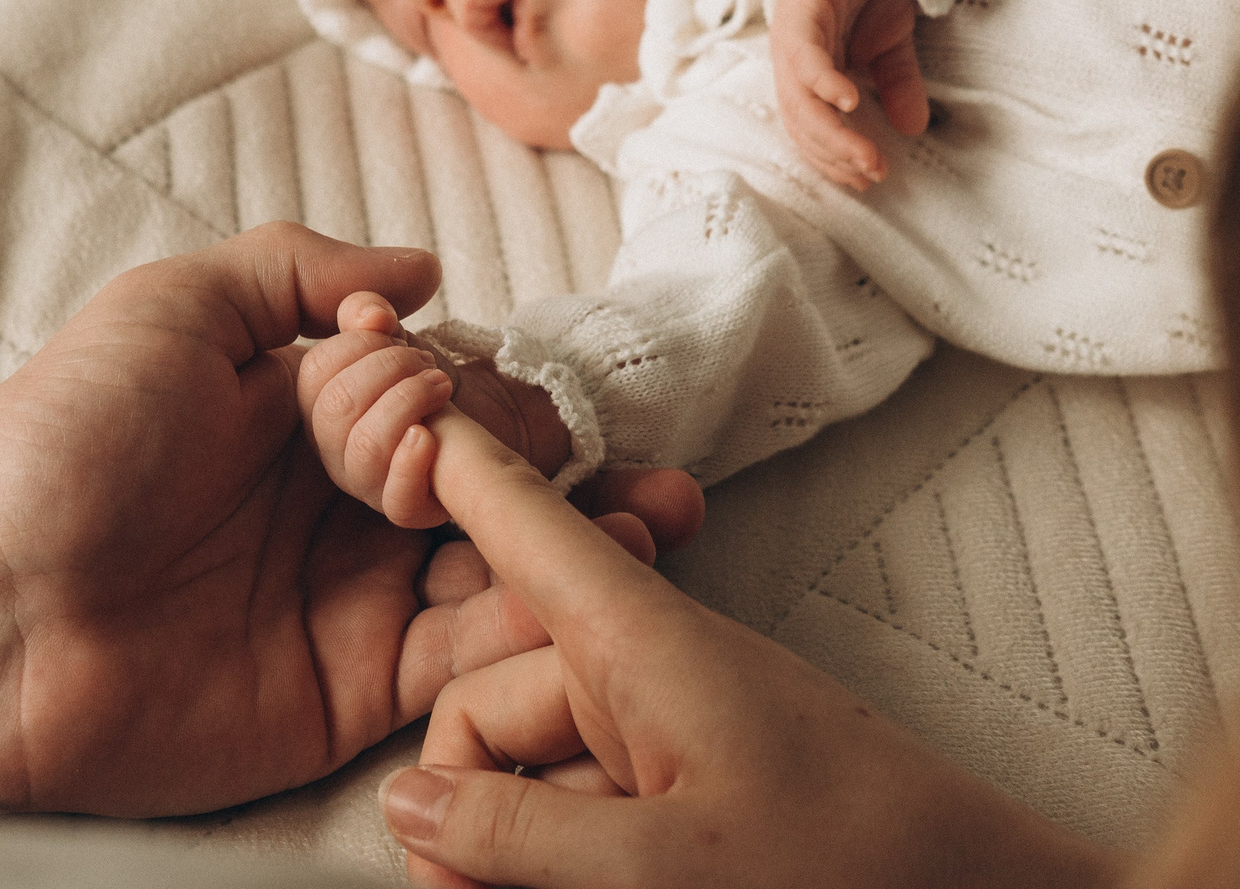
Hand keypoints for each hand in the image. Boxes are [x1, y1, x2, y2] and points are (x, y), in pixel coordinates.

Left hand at [0, 222, 697, 817]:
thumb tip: (422, 271)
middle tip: (557, 462)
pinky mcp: (357, 693)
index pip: (442, 387)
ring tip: (649, 525)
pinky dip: (537, 629)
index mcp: (304, 413)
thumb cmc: (60, 447)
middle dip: (547, 461)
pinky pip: (472, 659)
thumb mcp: (171, 309)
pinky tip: (587, 597)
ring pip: (505, 566)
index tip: (413, 395)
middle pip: (494, 475)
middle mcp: (343, 506)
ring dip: (584, 543)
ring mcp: (356, 601)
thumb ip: (297, 270)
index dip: (456, 387)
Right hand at [298, 291, 572, 527]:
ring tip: (439, 385)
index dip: (359, 343)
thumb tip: (370, 315)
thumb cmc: (423, 377)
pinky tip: (429, 435)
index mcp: (320, 404)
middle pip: (335, 409)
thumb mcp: (394, 335)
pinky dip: (412, 463)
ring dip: (407, 402)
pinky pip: (397, 502)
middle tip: (425, 362)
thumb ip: (368, 313)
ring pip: (364, 450)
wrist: (480, 413)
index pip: (315, 372)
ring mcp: (367, 483)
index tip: (396, 336)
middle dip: (388, 368)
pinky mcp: (408, 507)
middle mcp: (333, 449)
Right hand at [381, 411, 1122, 888]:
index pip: (516, 521)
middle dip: (460, 803)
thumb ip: (519, 835)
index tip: (381, 398)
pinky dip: (565, 866)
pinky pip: (586, 816)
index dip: (445, 466)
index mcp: (636, 640)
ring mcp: (666, 736)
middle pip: (489, 704)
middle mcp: (640, 672)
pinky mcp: (688, 793)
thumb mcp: (667, 865)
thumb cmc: (858, 865)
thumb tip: (407, 805)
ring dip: (511, 854)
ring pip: (530, 779)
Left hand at [771, 0, 930, 191]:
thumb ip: (898, 84)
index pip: (810, 127)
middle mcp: (792, 57)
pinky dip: (823, 83)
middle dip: (835, 155)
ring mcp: (792, 34)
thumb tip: (913, 129)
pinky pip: (805, 56)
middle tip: (871, 176)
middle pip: (801, 121)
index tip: (866, 180)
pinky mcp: (800, 10)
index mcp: (808, 69)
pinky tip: (846, 103)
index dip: (835, 157)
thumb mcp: (893, 42)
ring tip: (866, 156)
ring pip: (800, 99)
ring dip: (832, 133)